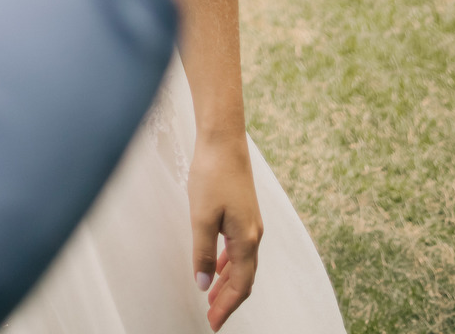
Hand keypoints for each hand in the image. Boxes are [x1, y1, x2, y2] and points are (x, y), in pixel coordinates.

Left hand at [187, 133, 262, 329]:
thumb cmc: (212, 174)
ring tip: (212, 296)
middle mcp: (253, 234)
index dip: (227, 307)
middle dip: (229, 300)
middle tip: (212, 316)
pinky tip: (218, 264)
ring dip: (228, 282)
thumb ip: (202, 252)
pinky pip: (239, 247)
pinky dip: (229, 262)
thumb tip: (203, 284)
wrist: (224, 139)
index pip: (240, 285)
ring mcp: (250, 221)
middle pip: (244, 277)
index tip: (213, 323)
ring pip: (242, 263)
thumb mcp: (201, 216)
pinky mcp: (243, 210)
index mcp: (245, 239)